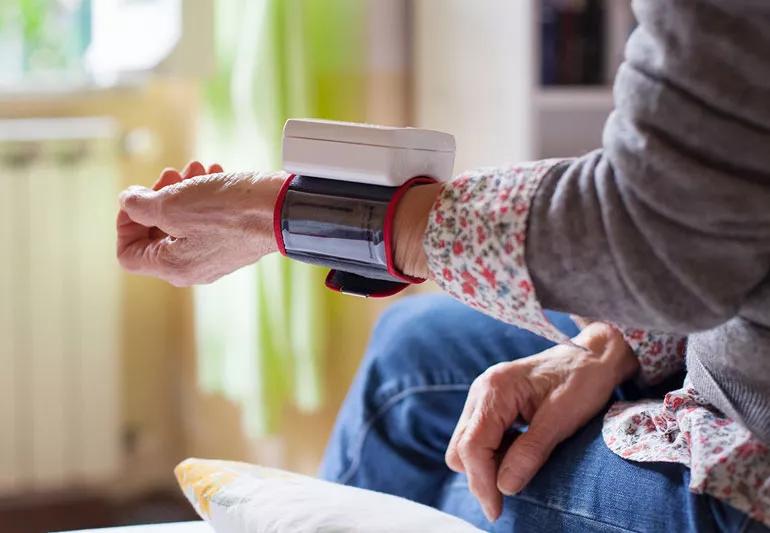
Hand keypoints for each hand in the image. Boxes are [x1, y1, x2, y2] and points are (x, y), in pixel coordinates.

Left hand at [117, 161, 287, 285]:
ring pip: (183, 223)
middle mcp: (192, 269)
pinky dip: (204, 198)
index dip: (125, 222)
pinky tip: (215, 175)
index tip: (138, 197)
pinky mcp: (233, 243)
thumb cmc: (228, 210)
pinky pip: (207, 222)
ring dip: (183, 192)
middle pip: (155, 235)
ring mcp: (214, 257)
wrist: (281, 209)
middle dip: (157, 198)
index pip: (128, 254)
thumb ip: (139, 205)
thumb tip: (129, 202)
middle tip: (170, 174)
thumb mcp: (171, 203)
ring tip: (196, 169)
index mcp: (172, 267)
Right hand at [444, 323, 638, 521]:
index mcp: (495, 389)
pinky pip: (478, 435)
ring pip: (466, 443)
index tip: (497, 510)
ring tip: (518, 470)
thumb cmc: (582, 381)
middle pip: (461, 447)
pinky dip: (493, 452)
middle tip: (507, 498)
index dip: (481, 482)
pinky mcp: (491, 402)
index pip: (472, 446)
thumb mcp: (561, 420)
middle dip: (480, 476)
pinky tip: (517, 454)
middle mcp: (482, 390)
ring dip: (486, 464)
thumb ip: (530, 452)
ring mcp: (483, 394)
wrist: (593, 355)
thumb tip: (505, 487)